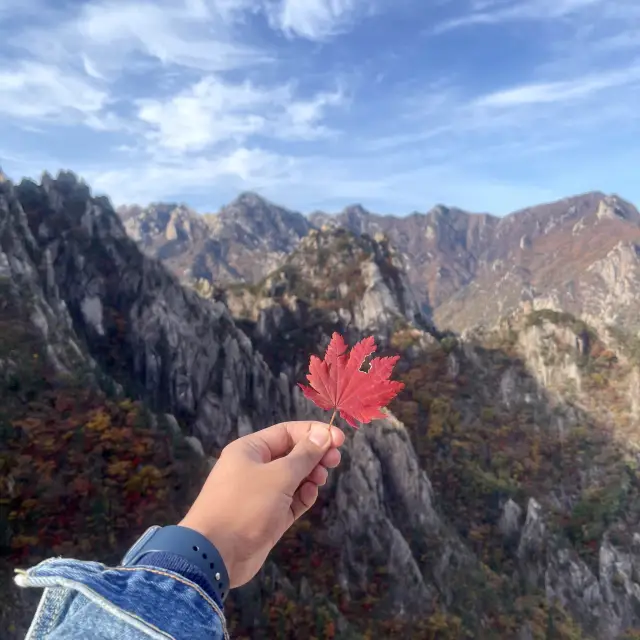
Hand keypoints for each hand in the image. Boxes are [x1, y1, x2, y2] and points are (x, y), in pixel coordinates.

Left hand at [178, 421, 344, 588]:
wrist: (214, 555)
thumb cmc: (245, 506)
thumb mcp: (279, 476)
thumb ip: (304, 455)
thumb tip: (322, 434)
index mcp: (251, 450)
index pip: (287, 432)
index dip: (314, 433)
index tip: (339, 439)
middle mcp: (255, 467)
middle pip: (292, 453)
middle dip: (315, 455)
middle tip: (335, 460)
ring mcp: (261, 493)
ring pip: (294, 477)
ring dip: (310, 476)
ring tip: (320, 479)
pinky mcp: (268, 516)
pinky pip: (291, 500)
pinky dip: (303, 496)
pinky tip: (310, 496)